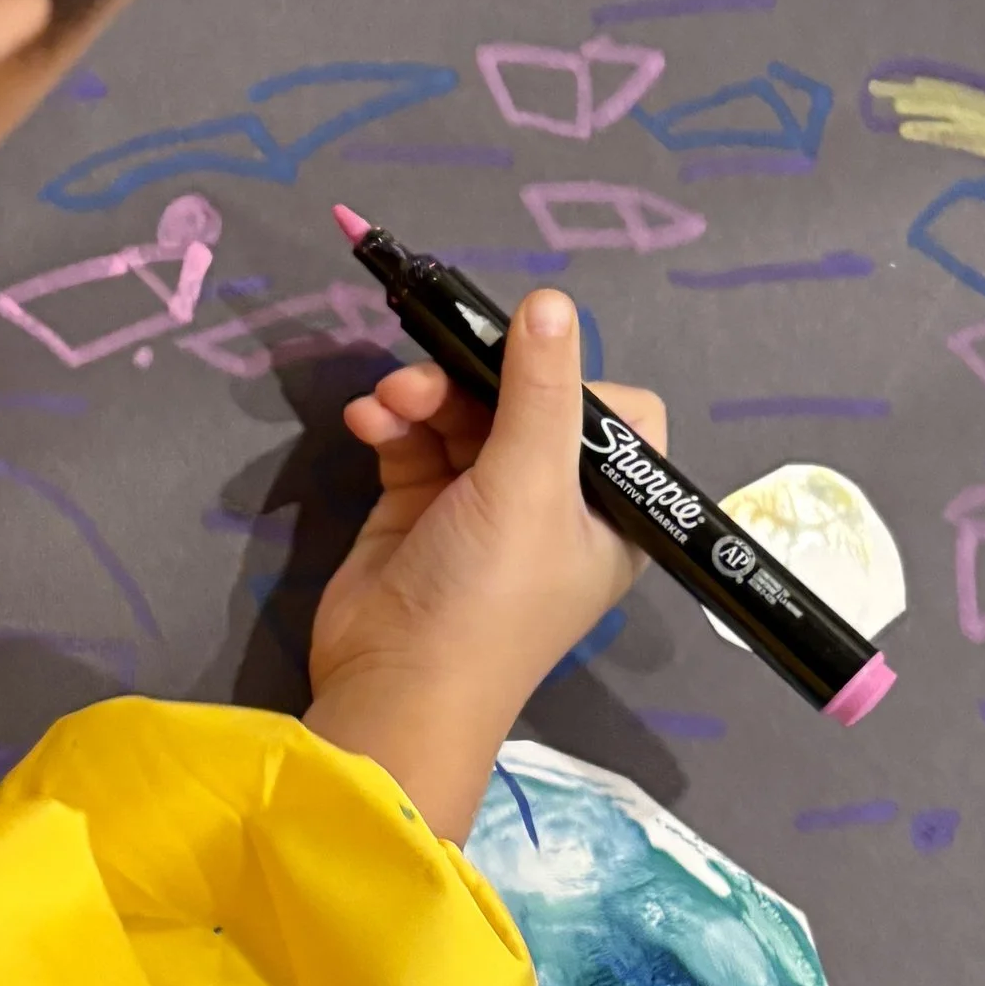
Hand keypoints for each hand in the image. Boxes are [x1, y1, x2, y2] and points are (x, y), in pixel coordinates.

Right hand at [304, 290, 666, 842]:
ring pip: (463, 414)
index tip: (530, 380)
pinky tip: (368, 420)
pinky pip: (414, 439)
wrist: (395, 684)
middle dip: (479, 379)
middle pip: (528, 402)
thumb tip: (550, 301)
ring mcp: (482, 505)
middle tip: (437, 372)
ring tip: (391, 400)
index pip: (616, 418)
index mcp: (611, 512)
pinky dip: (392, 421)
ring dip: (424, 395)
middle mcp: (554, 504)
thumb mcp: (528, 486)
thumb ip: (540, 389)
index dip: (577, 387)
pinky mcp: (419, 508)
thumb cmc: (488, 595)